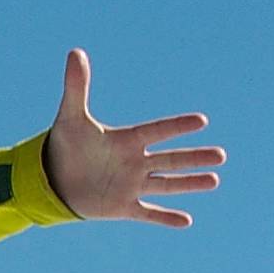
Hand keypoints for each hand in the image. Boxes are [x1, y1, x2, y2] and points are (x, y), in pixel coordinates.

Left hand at [42, 51, 218, 226]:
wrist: (52, 177)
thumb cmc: (65, 144)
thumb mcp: (70, 116)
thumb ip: (76, 86)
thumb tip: (75, 51)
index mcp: (126, 140)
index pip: (156, 131)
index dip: (176, 126)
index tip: (201, 121)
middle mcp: (134, 162)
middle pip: (170, 159)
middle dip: (194, 157)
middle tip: (221, 155)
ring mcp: (131, 185)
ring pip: (165, 185)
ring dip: (189, 183)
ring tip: (214, 180)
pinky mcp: (121, 207)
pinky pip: (147, 214)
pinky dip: (164, 218)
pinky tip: (186, 220)